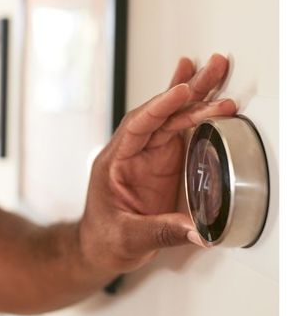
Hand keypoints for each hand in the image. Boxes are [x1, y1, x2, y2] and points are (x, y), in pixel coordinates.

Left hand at [78, 54, 236, 276]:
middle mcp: (131, 151)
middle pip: (160, 113)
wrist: (99, 248)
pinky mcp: (162, 163)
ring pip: (172, 117)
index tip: (181, 91)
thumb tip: (198, 230)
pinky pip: (179, 130)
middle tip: (213, 67)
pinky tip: (202, 92)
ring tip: (216, 70)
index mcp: (115, 161)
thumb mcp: (128, 238)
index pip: (138, 125)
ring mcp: (147, 155)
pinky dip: (193, 111)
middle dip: (186, 89)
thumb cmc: (104, 239)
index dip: (160, 107)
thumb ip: (162, 232)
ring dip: (195, 95)